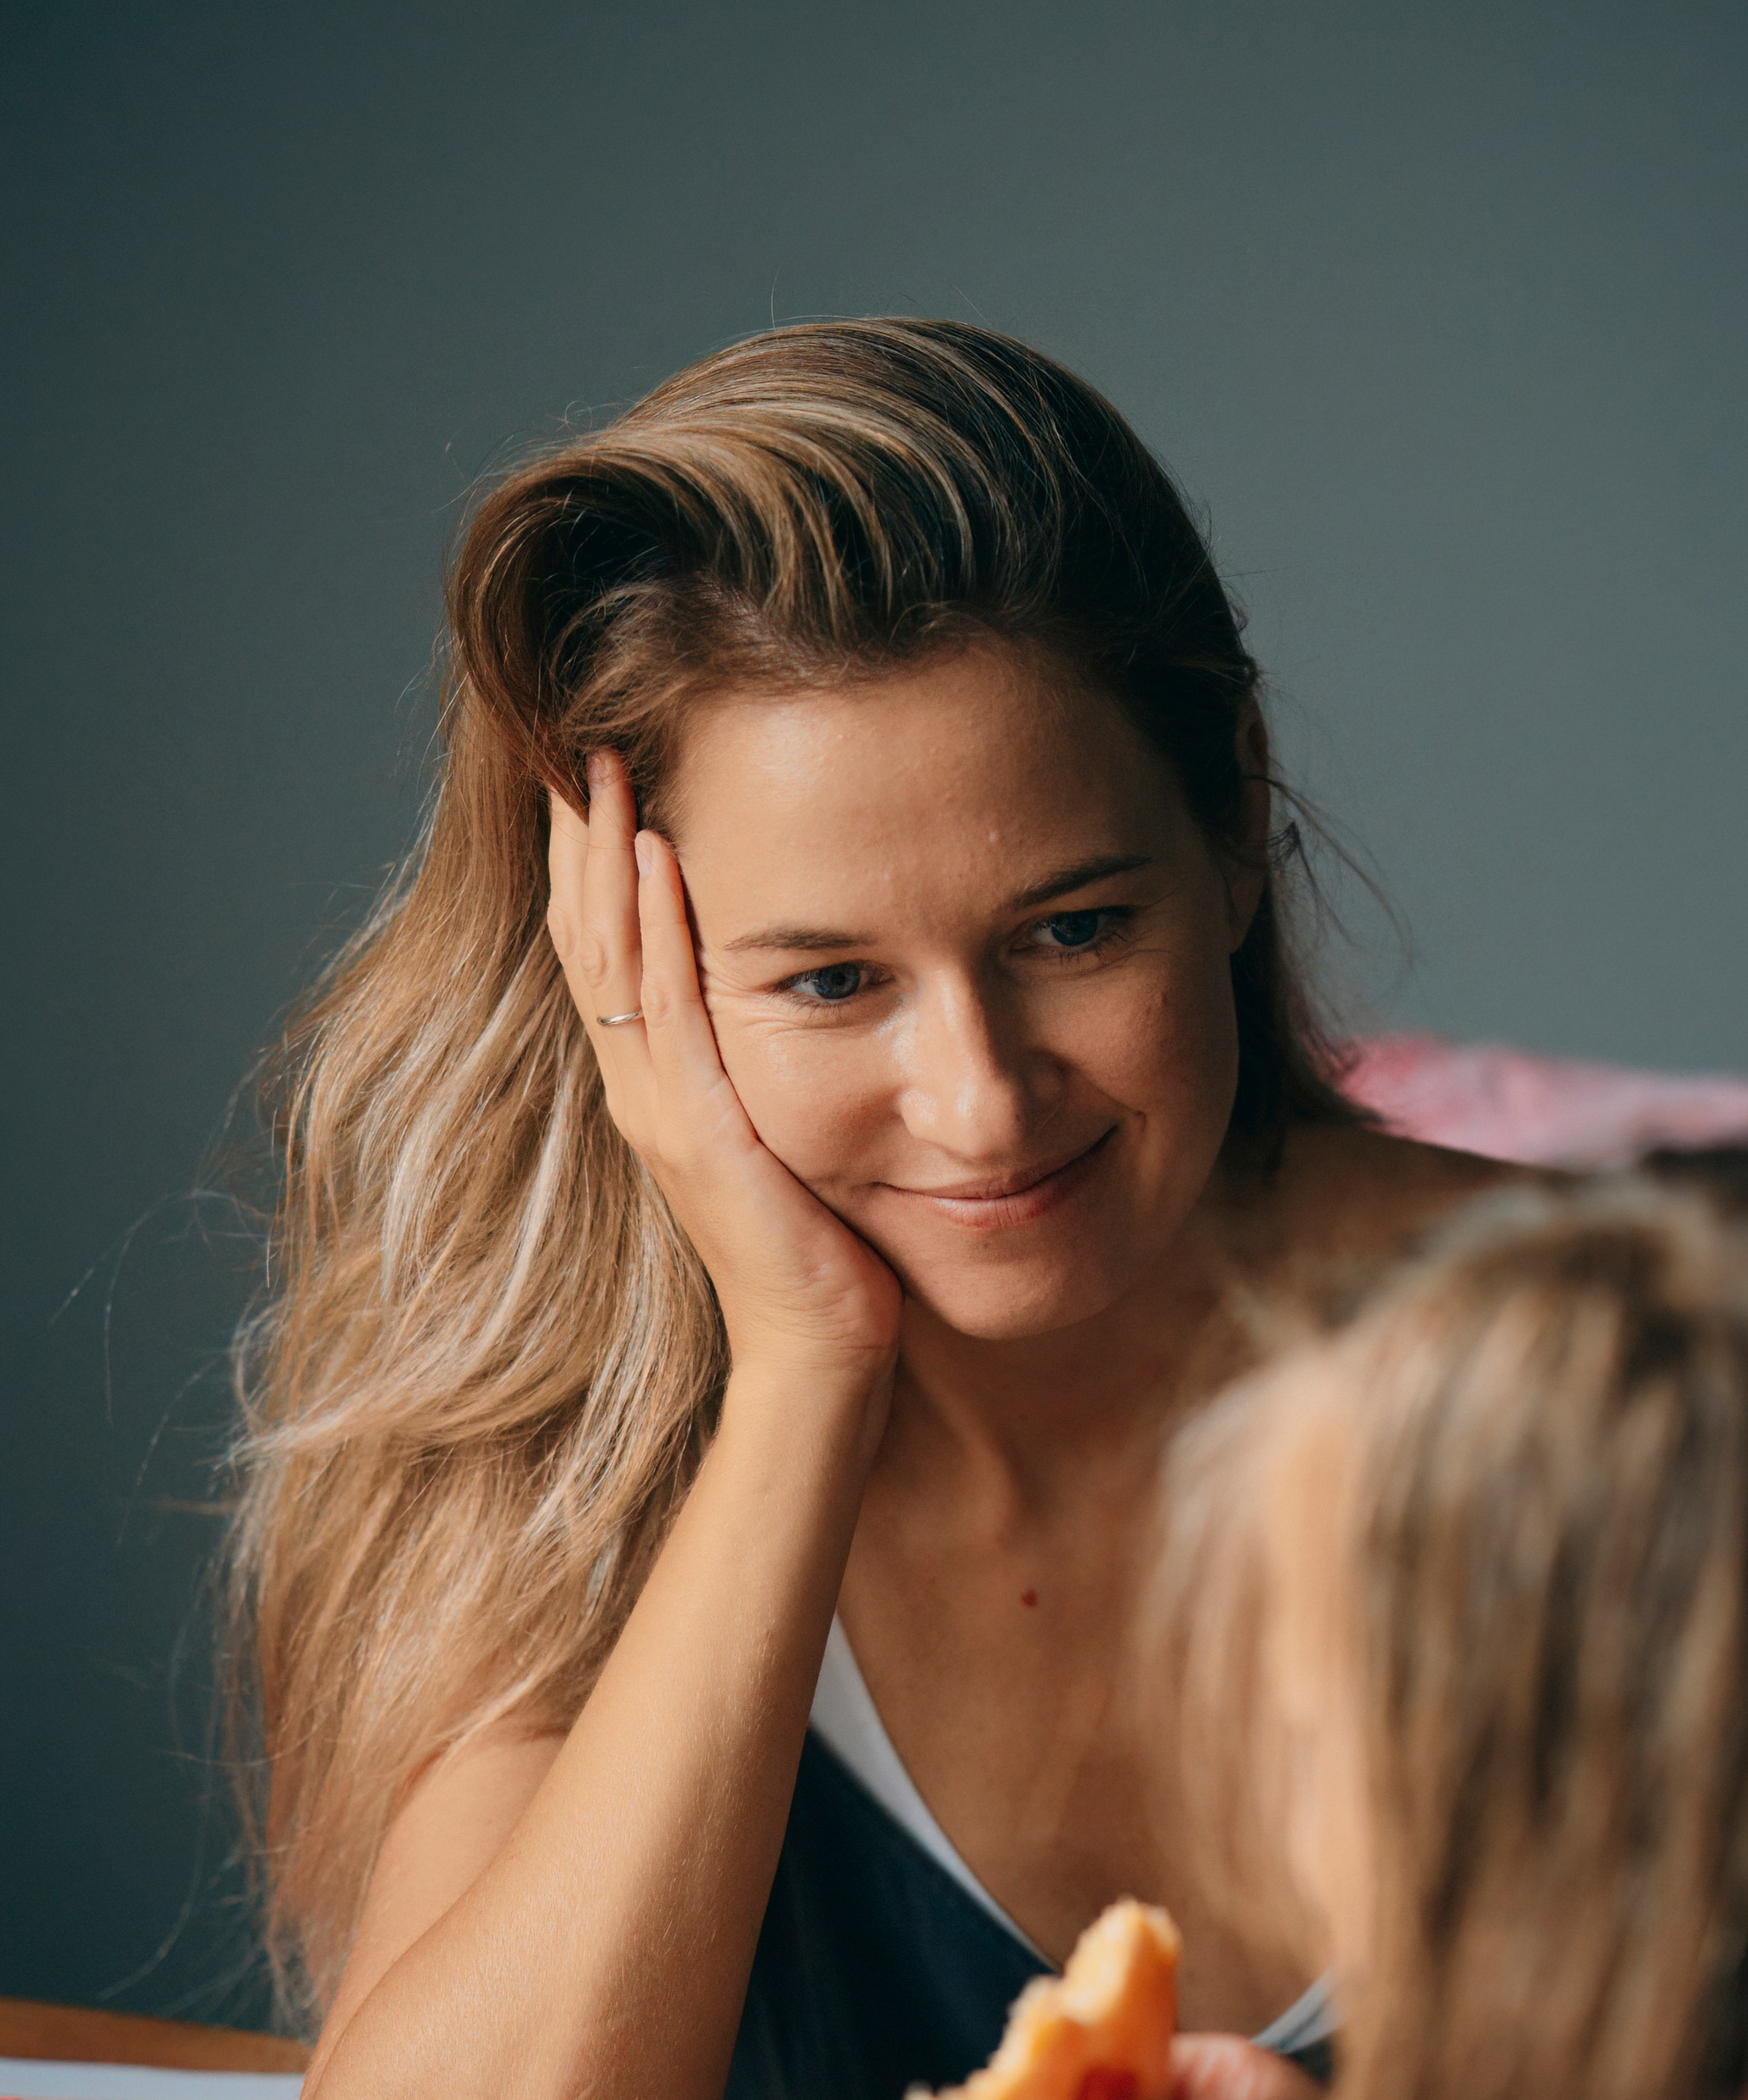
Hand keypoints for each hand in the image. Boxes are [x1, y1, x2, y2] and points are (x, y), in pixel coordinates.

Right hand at [546, 754, 901, 1380]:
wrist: (821, 1360)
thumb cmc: (820, 1256)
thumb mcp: (781, 1137)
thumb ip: (759, 1070)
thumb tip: (787, 995)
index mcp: (654, 1091)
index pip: (603, 954)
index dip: (589, 865)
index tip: (588, 775)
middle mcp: (641, 1093)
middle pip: (586, 939)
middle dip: (581, 839)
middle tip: (575, 739)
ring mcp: (663, 1112)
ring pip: (613, 960)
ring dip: (607, 859)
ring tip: (601, 768)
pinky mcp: (705, 1131)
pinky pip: (672, 1009)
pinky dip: (662, 929)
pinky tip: (665, 859)